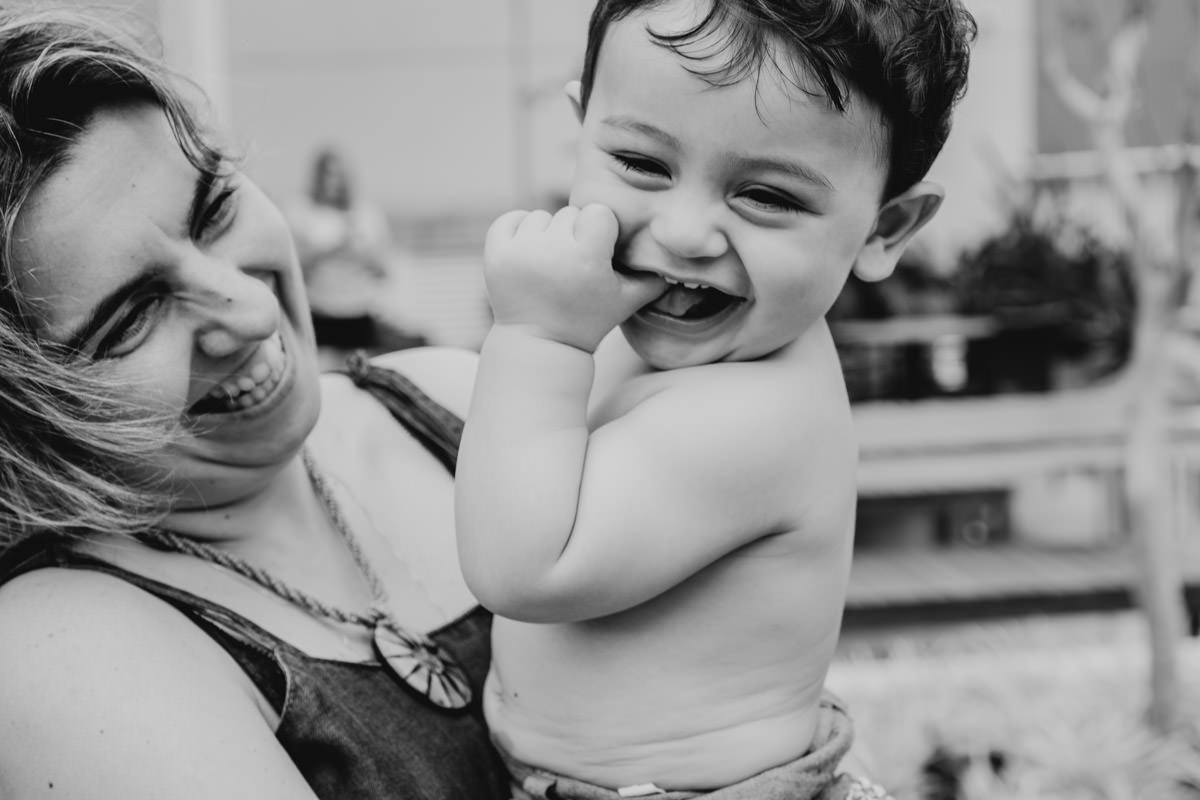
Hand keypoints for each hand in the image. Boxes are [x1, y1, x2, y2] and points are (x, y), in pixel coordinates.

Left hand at [483, 204, 665, 351]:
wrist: (541, 346)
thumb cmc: (589, 320)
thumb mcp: (627, 300)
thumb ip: (654, 276)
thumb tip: (681, 256)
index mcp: (586, 259)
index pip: (598, 213)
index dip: (600, 232)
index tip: (597, 254)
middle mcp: (551, 251)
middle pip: (569, 214)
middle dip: (573, 236)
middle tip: (572, 267)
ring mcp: (519, 253)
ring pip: (540, 217)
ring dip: (546, 235)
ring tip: (551, 265)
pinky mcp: (494, 256)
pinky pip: (509, 220)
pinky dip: (519, 231)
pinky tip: (529, 252)